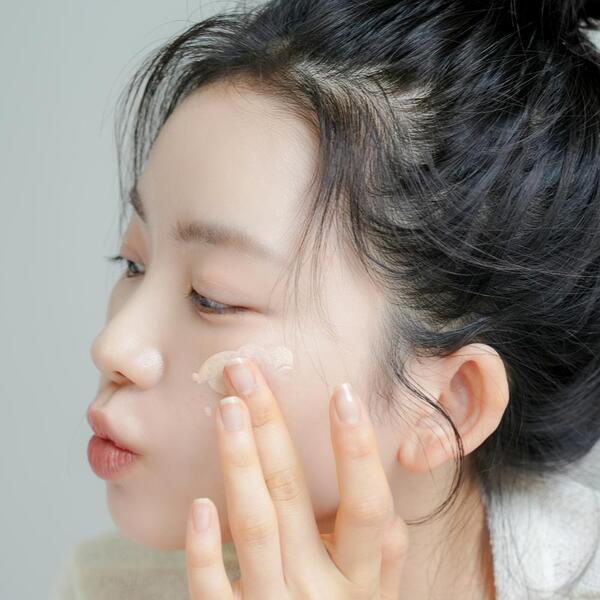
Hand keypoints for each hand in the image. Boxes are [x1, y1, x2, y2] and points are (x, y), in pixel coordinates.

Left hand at [184, 357, 408, 598]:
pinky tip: (199, 504)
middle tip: (246, 374)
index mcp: (364, 582)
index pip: (368, 506)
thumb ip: (383, 558)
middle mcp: (322, 594)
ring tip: (225, 408)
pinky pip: (213, 592)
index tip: (341, 392)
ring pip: (254, 527)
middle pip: (294, 498)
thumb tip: (389, 508)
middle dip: (270, 427)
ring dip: (239, 462)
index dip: (357, 449)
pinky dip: (203, 550)